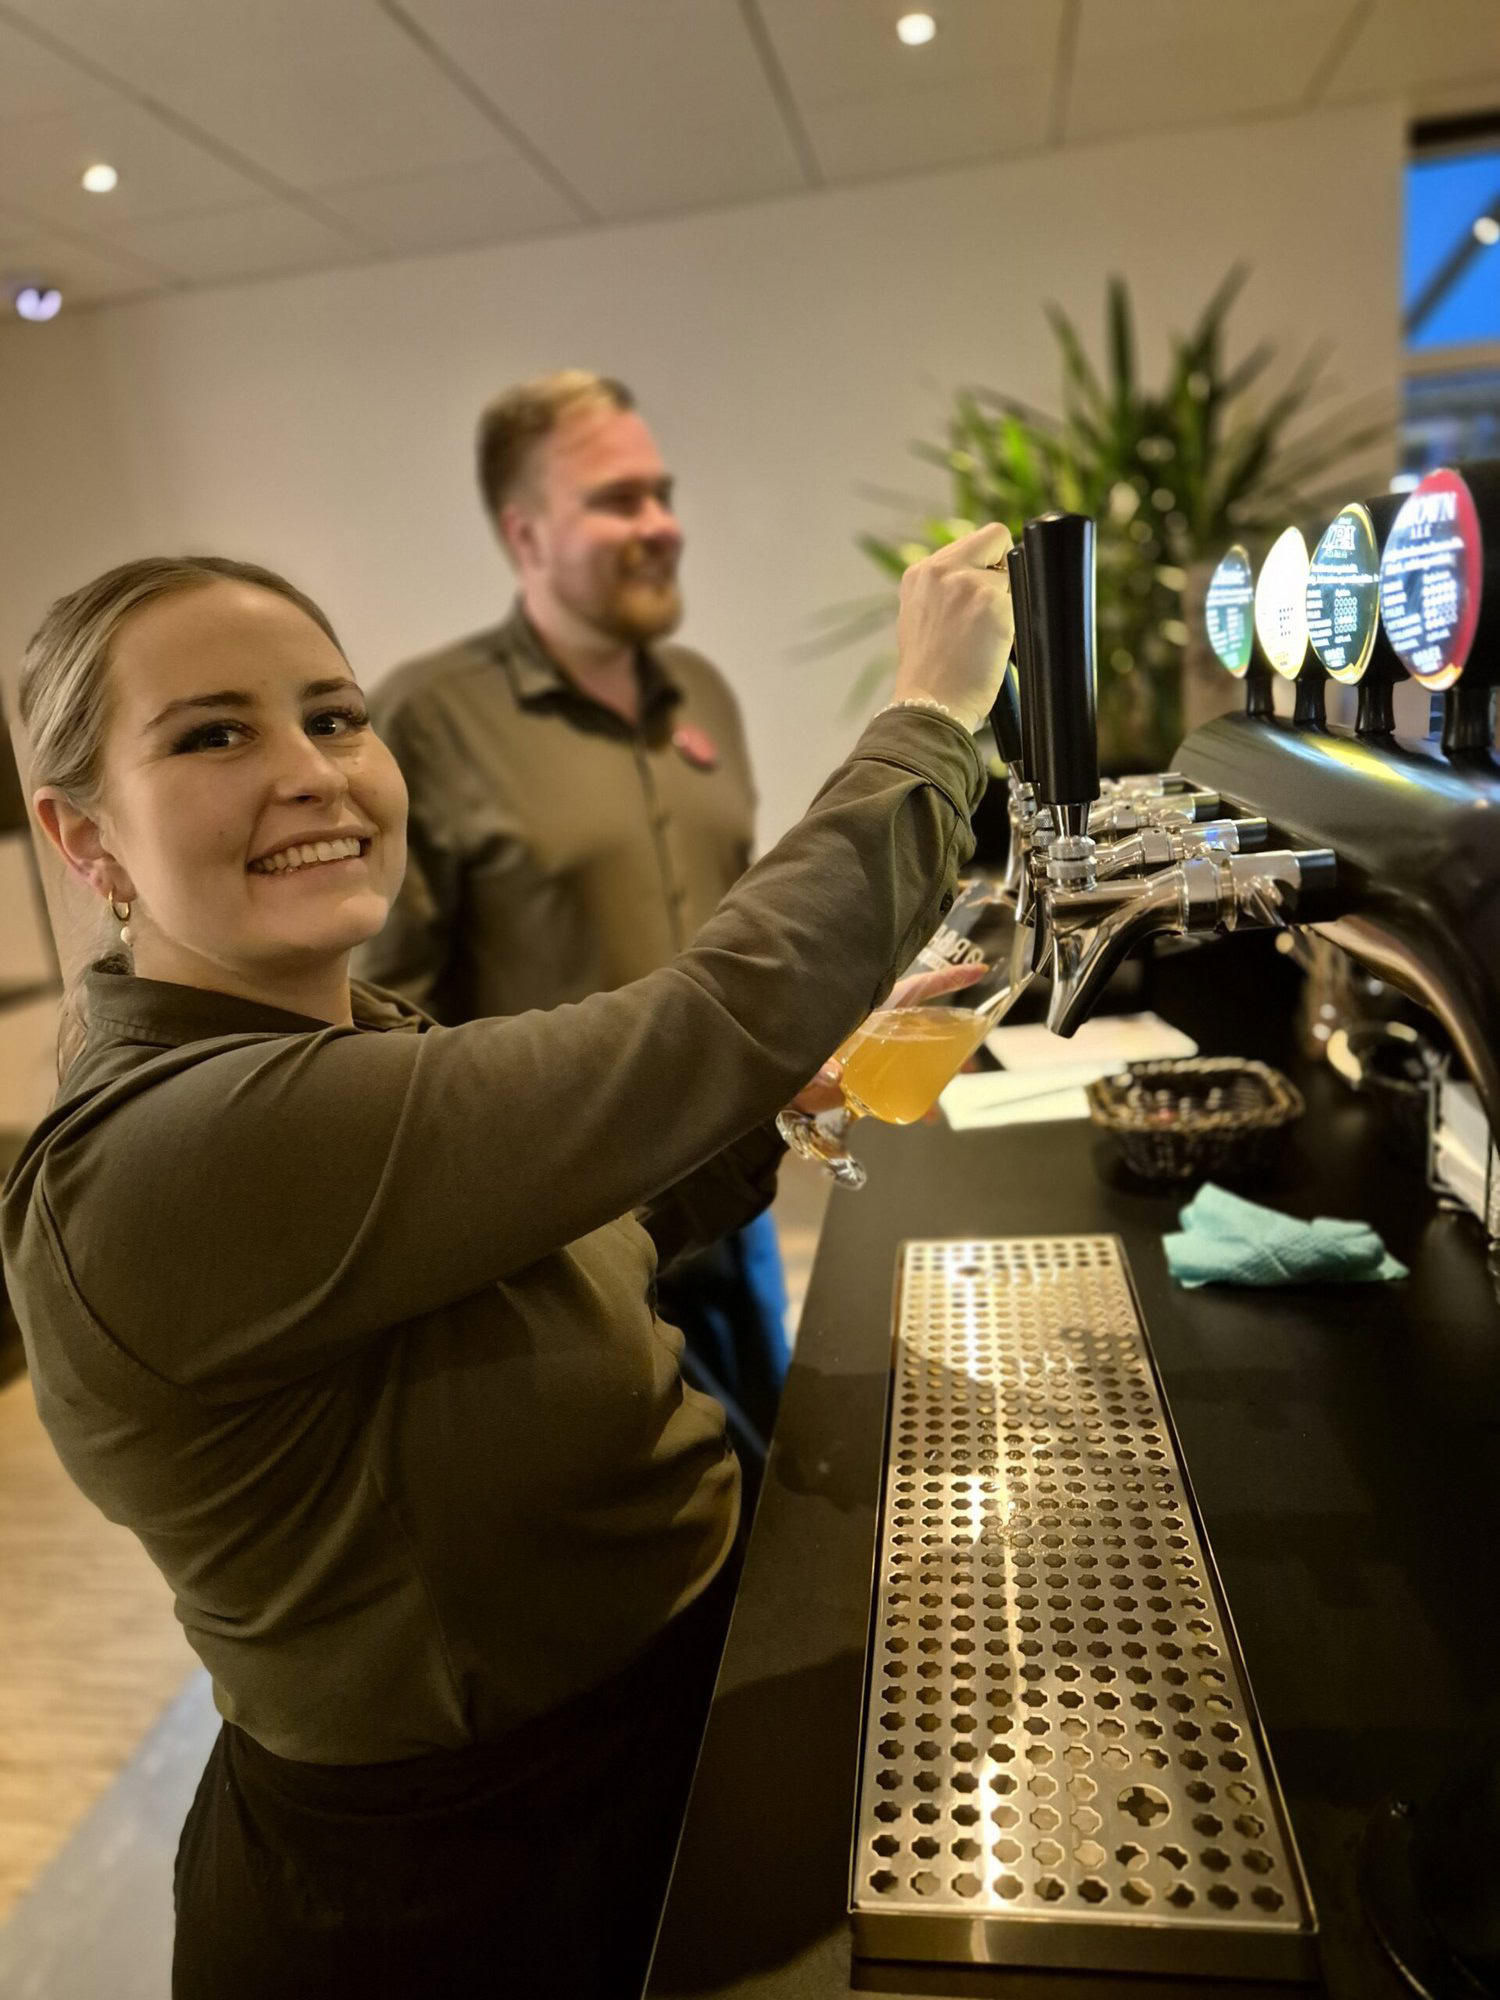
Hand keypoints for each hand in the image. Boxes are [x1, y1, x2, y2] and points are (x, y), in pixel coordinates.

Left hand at [784, 963, 984, 1118]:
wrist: (766, 1079)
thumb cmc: (783, 1049)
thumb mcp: (803, 1053)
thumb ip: (817, 1065)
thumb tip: (836, 1076)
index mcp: (868, 1008)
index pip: (914, 987)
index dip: (948, 978)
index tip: (980, 970)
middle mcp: (875, 1026)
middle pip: (923, 1025)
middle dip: (951, 1039)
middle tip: (971, 1061)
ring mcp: (873, 1052)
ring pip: (915, 1055)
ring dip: (936, 1071)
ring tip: (950, 1089)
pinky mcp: (866, 1077)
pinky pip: (897, 1084)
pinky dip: (913, 1099)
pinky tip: (925, 1115)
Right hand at [893, 522, 1014, 732]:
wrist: (930, 705)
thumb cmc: (930, 674)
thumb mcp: (921, 618)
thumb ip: (944, 591)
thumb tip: (983, 577)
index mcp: (920, 573)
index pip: (971, 543)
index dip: (984, 565)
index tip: (984, 590)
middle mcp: (940, 570)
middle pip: (996, 537)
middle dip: (1003, 571)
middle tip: (989, 611)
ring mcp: (966, 583)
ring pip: (1013, 574)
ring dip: (1007, 604)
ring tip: (984, 638)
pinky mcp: (992, 603)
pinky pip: (1024, 602)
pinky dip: (1015, 625)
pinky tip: (993, 647)